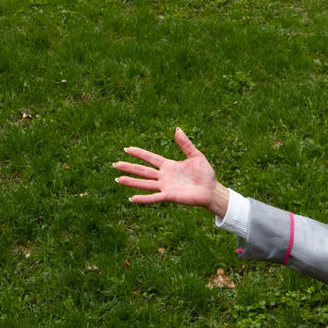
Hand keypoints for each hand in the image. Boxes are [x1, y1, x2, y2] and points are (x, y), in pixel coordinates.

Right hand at [114, 128, 228, 215]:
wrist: (212, 190)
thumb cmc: (206, 174)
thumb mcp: (196, 156)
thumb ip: (185, 144)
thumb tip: (177, 129)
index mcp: (169, 165)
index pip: (150, 158)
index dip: (139, 154)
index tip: (127, 149)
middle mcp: (164, 176)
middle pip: (143, 170)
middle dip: (129, 167)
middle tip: (115, 164)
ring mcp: (165, 187)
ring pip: (144, 183)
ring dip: (131, 182)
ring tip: (118, 179)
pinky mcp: (170, 196)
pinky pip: (154, 197)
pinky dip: (143, 198)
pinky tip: (132, 198)